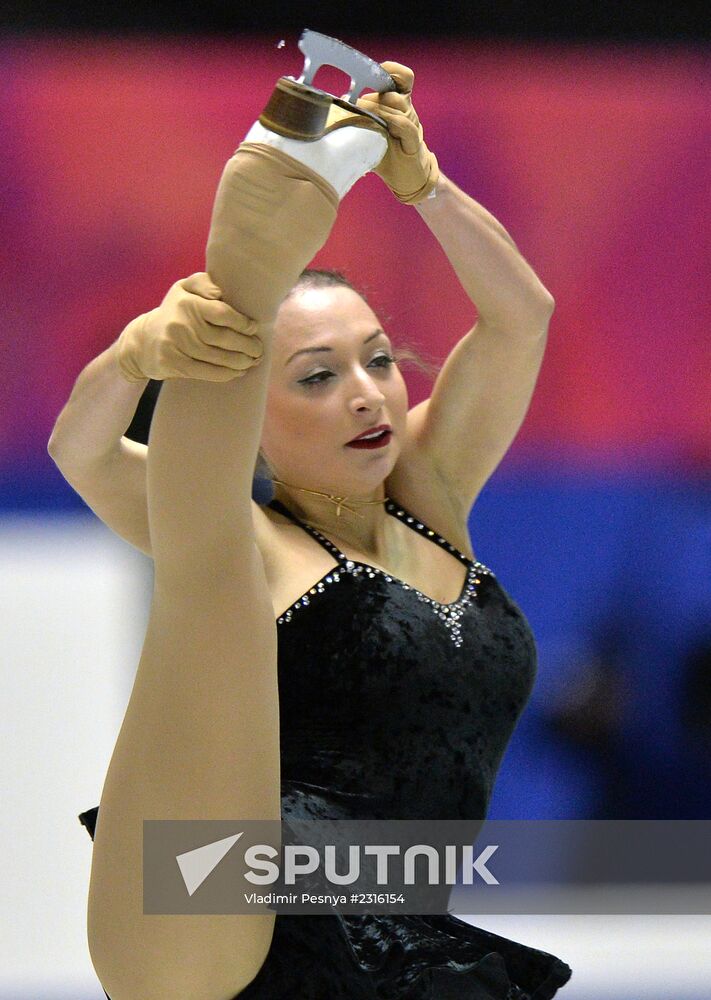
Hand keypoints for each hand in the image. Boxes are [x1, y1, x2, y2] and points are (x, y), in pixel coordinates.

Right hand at [116, 273, 262, 381]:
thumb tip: (220, 293)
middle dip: (247, 346)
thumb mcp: (183, 289)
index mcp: (187, 302)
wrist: (144, 341)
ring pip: (218, 357)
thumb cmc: (174, 312)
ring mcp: (177, 345)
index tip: (254, 328)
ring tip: (252, 362)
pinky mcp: (174, 364)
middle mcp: (181, 323)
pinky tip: (238, 372)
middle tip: (259, 349)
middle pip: (223, 338)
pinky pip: (207, 371)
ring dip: (240, 362)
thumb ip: (203, 283)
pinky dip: (226, 374)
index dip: (242, 323)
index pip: (222, 313)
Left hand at [356, 62, 438, 204]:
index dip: (391, 70)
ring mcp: (411, 125)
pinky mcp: (413, 144)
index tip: (371, 70)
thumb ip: (357, 120)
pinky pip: (406, 127)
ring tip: (361, 111)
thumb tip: (332, 111)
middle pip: (395, 89)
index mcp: (397, 104)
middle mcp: (406, 111)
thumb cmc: (387, 153)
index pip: (402, 77)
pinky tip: (382, 124)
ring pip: (398, 104)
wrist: (408, 178)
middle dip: (375, 90)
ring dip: (378, 106)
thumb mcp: (370, 132)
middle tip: (355, 99)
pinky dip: (393, 122)